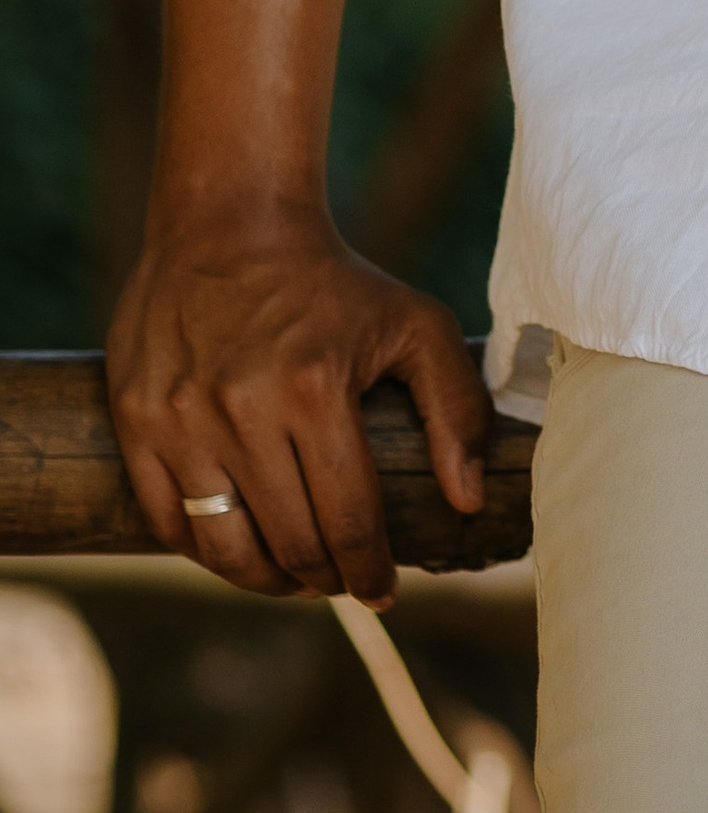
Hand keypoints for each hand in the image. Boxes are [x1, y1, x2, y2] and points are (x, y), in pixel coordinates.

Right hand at [107, 196, 487, 610]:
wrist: (231, 222)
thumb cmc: (336, 282)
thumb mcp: (417, 324)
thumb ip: (456, 409)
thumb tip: (465, 502)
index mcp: (315, 390)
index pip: (349, 520)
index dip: (370, 570)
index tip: (383, 590)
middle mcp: (242, 410)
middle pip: (289, 543)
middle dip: (324, 579)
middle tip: (340, 581)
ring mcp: (181, 419)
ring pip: (222, 547)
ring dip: (264, 579)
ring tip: (293, 575)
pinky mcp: (136, 419)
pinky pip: (167, 521)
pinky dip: (203, 549)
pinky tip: (238, 545)